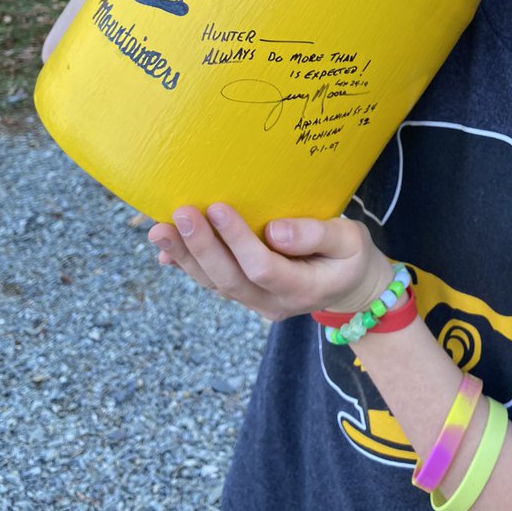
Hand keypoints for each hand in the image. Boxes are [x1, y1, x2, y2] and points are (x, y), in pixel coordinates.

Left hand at [147, 203, 393, 320]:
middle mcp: (274, 303)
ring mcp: (257, 303)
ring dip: (185, 256)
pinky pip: (213, 283)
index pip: (264, 268)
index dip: (238, 240)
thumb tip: (275, 231)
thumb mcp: (350, 240)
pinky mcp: (246, 294)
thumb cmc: (351, 256)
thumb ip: (317, 236)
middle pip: (230, 280)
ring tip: (160, 229)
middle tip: (179, 214)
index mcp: (304, 288)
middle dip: (201, 247)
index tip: (217, 207)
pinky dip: (187, 267)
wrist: (351, 287)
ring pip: (216, 283)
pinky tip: (165, 251)